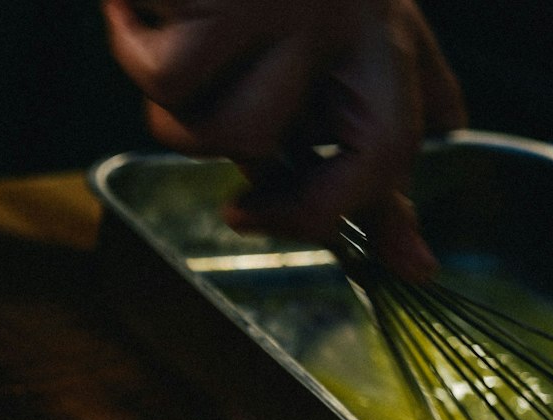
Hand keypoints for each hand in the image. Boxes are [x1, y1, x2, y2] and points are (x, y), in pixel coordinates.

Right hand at [103, 0, 465, 280]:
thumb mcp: (322, 24)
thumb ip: (367, 110)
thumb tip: (422, 216)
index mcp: (381, 25)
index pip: (409, 138)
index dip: (394, 214)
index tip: (384, 261)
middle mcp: (360, 17)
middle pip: (374, 158)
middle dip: (302, 211)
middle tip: (239, 215)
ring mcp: (302, 8)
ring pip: (239, 135)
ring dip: (179, 116)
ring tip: (164, 51)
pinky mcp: (238, 0)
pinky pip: (172, 83)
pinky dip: (132, 45)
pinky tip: (130, 6)